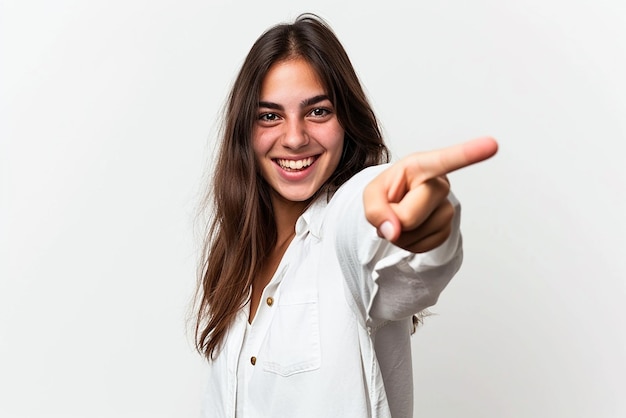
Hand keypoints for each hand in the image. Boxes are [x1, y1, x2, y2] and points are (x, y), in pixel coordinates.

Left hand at [363, 137, 497, 252]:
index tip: (492, 144)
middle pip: (409, 216)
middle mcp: (440, 184)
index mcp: (421, 166)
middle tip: (391, 211)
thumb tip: (394, 231)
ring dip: (400, 236)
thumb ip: (375, 209)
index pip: (445, 160)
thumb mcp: (371, 194)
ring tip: (400, 219)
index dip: (469, 153)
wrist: (395, 206)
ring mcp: (447, 207)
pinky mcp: (447, 228)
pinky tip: (409, 231)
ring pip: (416, 234)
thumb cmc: (387, 192)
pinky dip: (408, 244)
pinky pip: (422, 246)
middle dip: (392, 221)